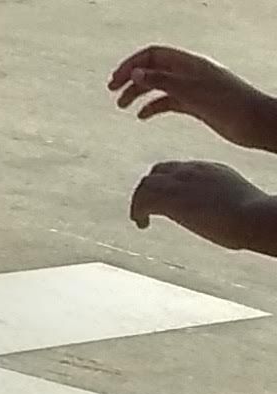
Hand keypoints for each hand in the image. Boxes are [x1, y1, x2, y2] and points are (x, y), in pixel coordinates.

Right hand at [114, 44, 269, 142]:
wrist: (259, 124)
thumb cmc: (231, 105)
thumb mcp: (193, 93)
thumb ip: (163, 82)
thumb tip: (135, 73)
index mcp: (189, 64)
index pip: (153, 55)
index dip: (132, 64)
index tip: (116, 80)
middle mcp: (189, 73)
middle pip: (153, 69)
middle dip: (130, 78)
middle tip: (112, 92)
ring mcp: (193, 89)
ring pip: (158, 86)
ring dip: (139, 93)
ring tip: (122, 107)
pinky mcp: (197, 104)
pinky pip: (168, 102)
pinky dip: (153, 107)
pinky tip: (142, 117)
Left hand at [133, 159, 276, 251]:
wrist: (254, 216)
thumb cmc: (255, 219)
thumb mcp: (241, 206)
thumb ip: (228, 207)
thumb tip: (229, 224)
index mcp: (212, 170)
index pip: (182, 170)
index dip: (171, 183)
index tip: (169, 199)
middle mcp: (193, 171)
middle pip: (160, 171)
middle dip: (151, 187)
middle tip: (147, 206)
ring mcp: (179, 182)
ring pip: (147, 184)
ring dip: (140, 200)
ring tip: (139, 217)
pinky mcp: (168, 197)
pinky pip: (142, 200)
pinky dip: (138, 211)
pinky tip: (142, 224)